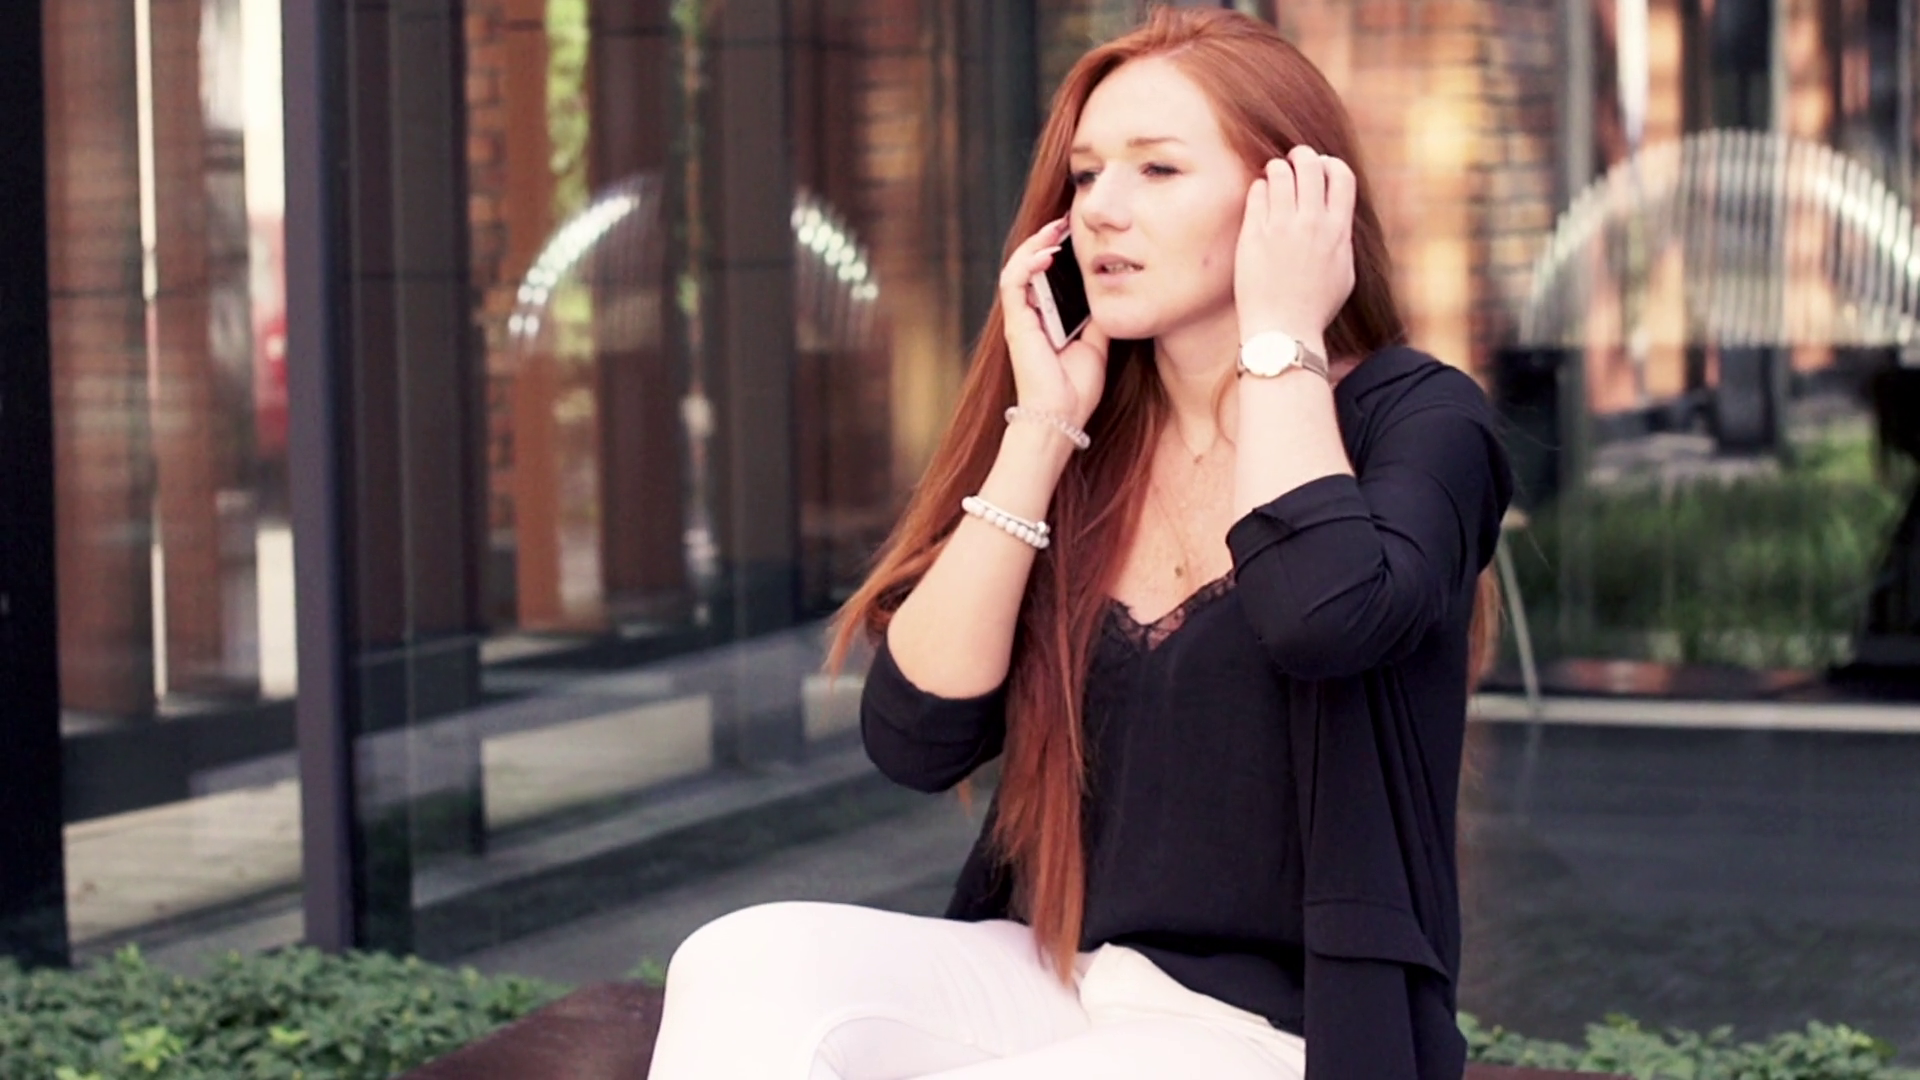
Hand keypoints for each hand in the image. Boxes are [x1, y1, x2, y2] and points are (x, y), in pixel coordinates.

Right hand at [999, 217, 1111, 428]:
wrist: (1062, 415)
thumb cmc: (1076, 387)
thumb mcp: (1096, 343)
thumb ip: (1096, 318)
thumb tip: (1110, 293)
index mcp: (1046, 318)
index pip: (1045, 275)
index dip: (1057, 251)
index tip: (1076, 233)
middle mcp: (1029, 315)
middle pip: (1030, 266)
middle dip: (1045, 240)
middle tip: (1065, 221)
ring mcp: (1020, 318)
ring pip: (1017, 268)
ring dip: (1034, 245)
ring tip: (1054, 229)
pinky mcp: (1016, 324)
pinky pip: (1014, 284)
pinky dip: (1027, 265)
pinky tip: (1046, 253)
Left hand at [1234, 145, 1356, 351]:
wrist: (1284, 330)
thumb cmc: (1315, 308)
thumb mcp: (1345, 273)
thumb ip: (1342, 240)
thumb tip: (1338, 219)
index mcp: (1337, 230)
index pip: (1342, 175)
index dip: (1331, 164)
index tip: (1322, 168)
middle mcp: (1311, 223)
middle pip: (1310, 165)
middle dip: (1302, 156)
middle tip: (1293, 159)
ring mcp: (1281, 226)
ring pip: (1280, 172)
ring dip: (1277, 168)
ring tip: (1273, 175)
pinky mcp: (1254, 233)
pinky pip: (1256, 192)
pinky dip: (1259, 188)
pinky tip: (1259, 196)